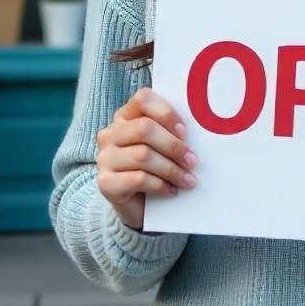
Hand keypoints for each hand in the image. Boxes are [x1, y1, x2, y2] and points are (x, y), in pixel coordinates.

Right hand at [95, 87, 197, 229]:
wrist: (138, 206)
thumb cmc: (155, 169)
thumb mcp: (162, 145)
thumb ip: (171, 131)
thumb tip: (199, 128)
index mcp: (125, 116)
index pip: (143, 99)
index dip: (166, 112)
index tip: (185, 131)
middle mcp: (110, 134)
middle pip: (144, 129)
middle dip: (173, 145)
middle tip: (192, 160)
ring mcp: (105, 158)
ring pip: (143, 155)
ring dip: (171, 169)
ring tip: (188, 179)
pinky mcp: (105, 183)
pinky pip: (138, 179)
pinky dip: (160, 185)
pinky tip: (171, 191)